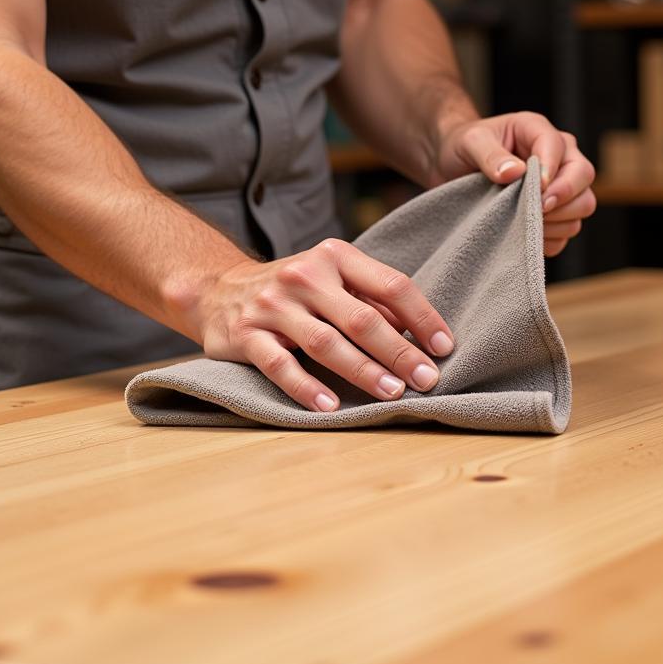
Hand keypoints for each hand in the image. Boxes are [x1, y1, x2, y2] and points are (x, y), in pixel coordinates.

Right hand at [196, 240, 454, 412]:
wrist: (217, 291)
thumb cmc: (294, 292)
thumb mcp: (332, 279)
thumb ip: (371, 300)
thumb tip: (421, 336)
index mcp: (335, 256)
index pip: (391, 284)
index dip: (422, 317)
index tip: (444, 348)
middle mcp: (304, 276)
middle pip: (362, 318)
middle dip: (400, 352)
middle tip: (427, 380)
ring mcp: (272, 306)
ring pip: (325, 343)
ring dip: (363, 372)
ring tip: (392, 394)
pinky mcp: (245, 335)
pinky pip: (280, 366)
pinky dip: (307, 388)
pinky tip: (331, 407)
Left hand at [433, 112, 596, 256]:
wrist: (453, 165)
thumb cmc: (464, 146)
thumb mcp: (470, 142)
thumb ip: (489, 154)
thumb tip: (515, 172)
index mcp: (538, 131)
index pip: (561, 148)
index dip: (552, 173)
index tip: (535, 191)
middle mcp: (557, 156)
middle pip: (584, 177)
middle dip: (563, 198)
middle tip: (535, 211)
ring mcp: (559, 184)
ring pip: (583, 206)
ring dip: (557, 221)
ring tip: (525, 223)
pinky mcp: (554, 211)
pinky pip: (567, 231)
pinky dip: (551, 239)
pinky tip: (526, 237)